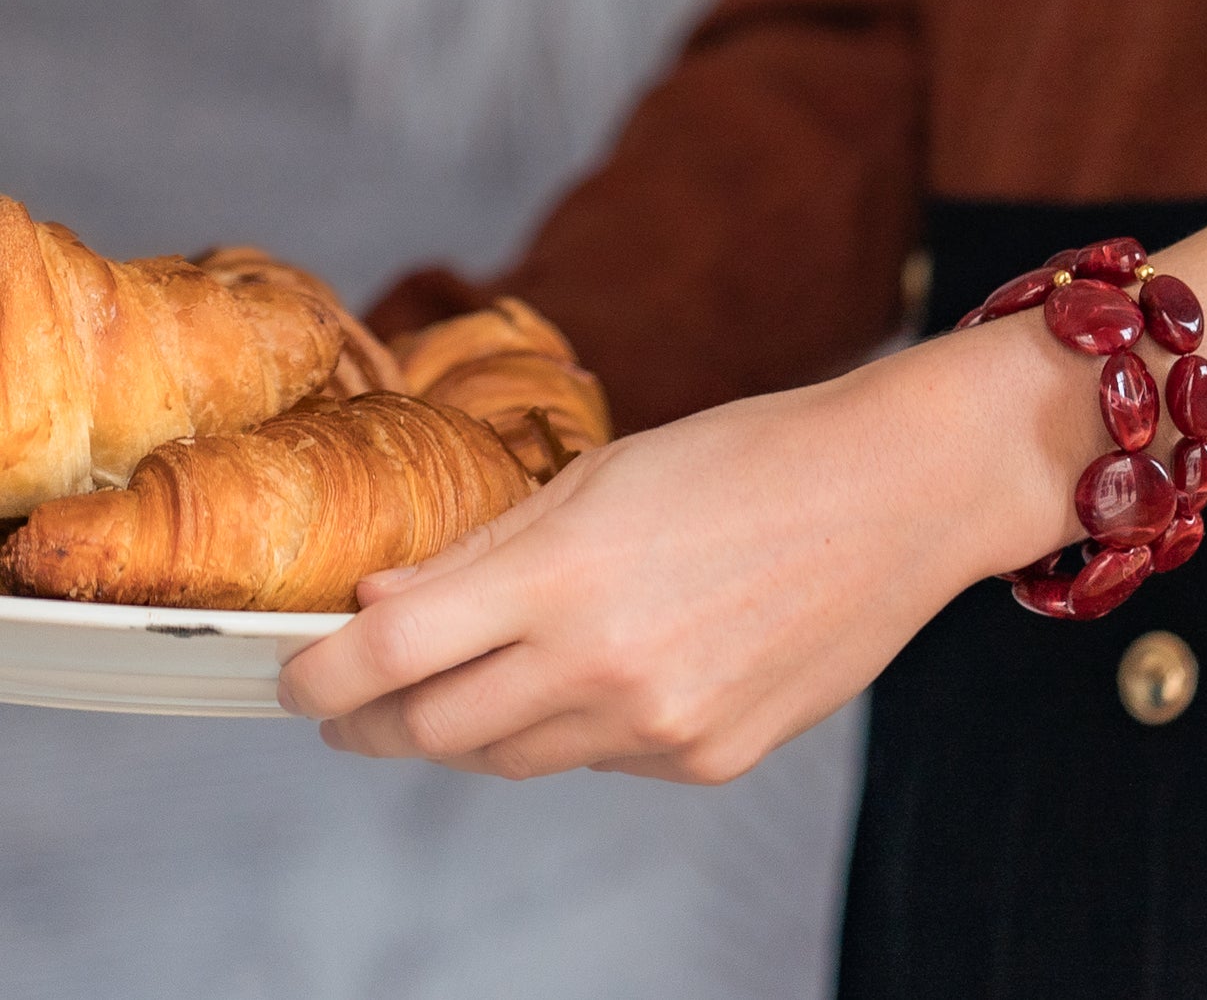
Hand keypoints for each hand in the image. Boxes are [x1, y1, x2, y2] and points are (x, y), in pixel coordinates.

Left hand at [276, 342, 1061, 782]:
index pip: (388, 658)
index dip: (318, 680)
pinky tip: (612, 670)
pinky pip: (602, 761)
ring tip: (480, 679)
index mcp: (564, 575)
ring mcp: (662, 725)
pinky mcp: (711, 757)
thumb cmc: (752, 458)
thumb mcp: (603, 475)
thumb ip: (485, 550)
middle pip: (430, 733)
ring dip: (470, 726)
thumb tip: (383, 605)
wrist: (897, 495)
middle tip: (359, 700)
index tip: (296, 681)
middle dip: (373, 721)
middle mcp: (605, 667)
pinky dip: (578, 727)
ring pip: (512, 760)